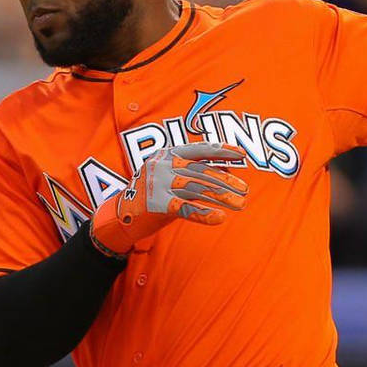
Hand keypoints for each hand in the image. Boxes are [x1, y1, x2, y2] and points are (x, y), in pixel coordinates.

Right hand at [92, 142, 248, 255]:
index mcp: (166, 154)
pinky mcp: (157, 205)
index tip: (241, 154)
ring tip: (240, 204)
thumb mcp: (172, 177)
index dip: (221, 150)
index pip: (199, 149)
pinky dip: (204, 214)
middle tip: (245, 191)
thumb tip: (227, 168)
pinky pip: (186, 209)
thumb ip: (196, 172)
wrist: (121, 216)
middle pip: (202, 172)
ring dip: (222, 197)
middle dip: (226, 181)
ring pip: (198, 189)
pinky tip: (220, 218)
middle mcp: (162, 165)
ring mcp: (158, 184)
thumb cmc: (153, 195)